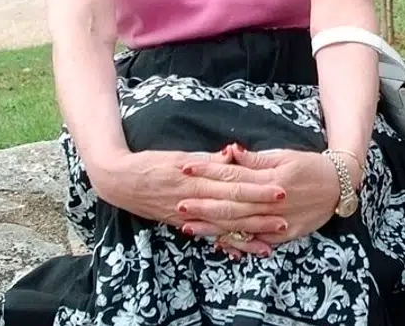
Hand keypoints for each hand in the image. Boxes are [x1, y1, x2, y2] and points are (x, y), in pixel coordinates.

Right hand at [89, 148, 287, 256]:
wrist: (120, 181)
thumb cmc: (152, 162)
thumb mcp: (180, 155)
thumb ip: (208, 159)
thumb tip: (233, 154)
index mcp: (196, 178)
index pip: (234, 184)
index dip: (258, 189)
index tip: (280, 189)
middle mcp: (194, 200)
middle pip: (232, 209)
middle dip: (259, 215)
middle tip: (284, 217)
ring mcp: (188, 216)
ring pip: (222, 227)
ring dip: (246, 235)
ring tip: (270, 241)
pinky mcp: (182, 224)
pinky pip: (208, 236)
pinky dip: (225, 244)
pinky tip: (241, 251)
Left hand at [180, 147, 344, 251]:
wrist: (339, 187)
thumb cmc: (309, 166)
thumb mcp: (284, 156)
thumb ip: (256, 159)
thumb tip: (229, 151)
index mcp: (270, 178)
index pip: (232, 175)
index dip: (207, 172)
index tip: (186, 168)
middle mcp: (271, 202)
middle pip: (231, 204)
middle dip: (203, 204)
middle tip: (179, 203)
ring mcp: (277, 221)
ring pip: (239, 226)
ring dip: (212, 226)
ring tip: (189, 226)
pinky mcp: (283, 235)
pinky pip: (255, 240)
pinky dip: (236, 242)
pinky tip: (217, 241)